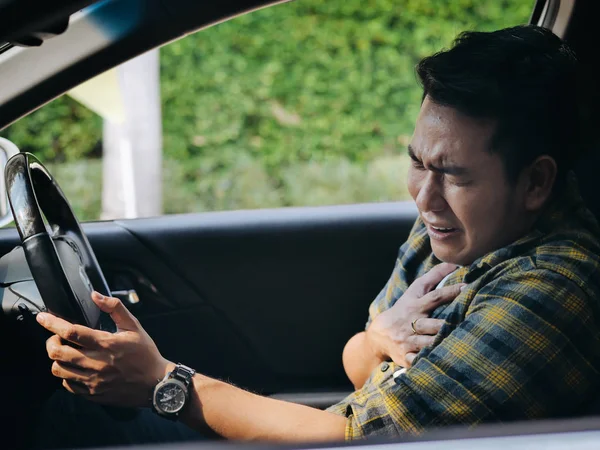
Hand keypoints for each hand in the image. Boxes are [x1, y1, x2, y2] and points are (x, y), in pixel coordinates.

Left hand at [36, 291, 171, 407]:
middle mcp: (96, 363)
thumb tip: (95, 296)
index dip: (52, 323)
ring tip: (65, 351)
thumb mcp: (134, 326)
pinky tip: (74, 368)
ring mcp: (93, 381)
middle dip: (50, 341)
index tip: (43, 318)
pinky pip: (68, 385)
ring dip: (57, 358)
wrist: (155, 383)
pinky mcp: (92, 393)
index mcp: (106, 344)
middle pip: (58, 353)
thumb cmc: (145, 353)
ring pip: (59, 370)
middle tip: (56, 336)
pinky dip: (66, 375)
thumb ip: (115, 308)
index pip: (71, 332)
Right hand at [366, 263, 464, 367]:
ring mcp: (408, 341)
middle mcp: (412, 323)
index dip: (451, 291)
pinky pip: (417, 362)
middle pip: (434, 324)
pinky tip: (438, 364)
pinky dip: (425, 363)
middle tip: (466, 323)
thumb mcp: (414, 292)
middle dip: (447, 325)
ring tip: (459, 346)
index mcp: (416, 306)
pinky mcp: (406, 356)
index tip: (467, 287)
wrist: (379, 333)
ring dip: (441, 345)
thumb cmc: (404, 309)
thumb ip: (433, 277)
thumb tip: (454, 263)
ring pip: (428, 344)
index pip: (435, 297)